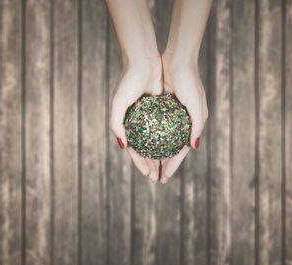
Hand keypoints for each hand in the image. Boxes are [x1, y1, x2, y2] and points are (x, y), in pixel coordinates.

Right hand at [109, 57, 162, 182]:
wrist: (143, 60)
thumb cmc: (128, 80)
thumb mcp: (118, 103)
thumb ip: (115, 124)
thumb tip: (123, 146)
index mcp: (126, 124)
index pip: (134, 150)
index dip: (140, 164)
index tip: (149, 175)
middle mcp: (138, 123)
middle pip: (146, 149)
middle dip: (152, 165)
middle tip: (160, 178)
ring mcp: (151, 117)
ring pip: (157, 142)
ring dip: (161, 156)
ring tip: (168, 169)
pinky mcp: (162, 109)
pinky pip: (166, 128)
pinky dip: (169, 140)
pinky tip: (176, 149)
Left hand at [159, 51, 208, 182]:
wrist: (177, 57)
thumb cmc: (189, 79)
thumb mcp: (196, 104)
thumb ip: (197, 126)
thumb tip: (193, 148)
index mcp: (193, 123)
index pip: (181, 151)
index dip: (172, 166)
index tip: (163, 179)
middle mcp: (183, 121)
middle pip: (170, 149)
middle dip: (162, 165)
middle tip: (153, 178)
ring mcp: (171, 115)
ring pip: (161, 140)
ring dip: (155, 154)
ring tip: (146, 166)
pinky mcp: (161, 107)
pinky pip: (154, 127)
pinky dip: (150, 137)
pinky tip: (141, 145)